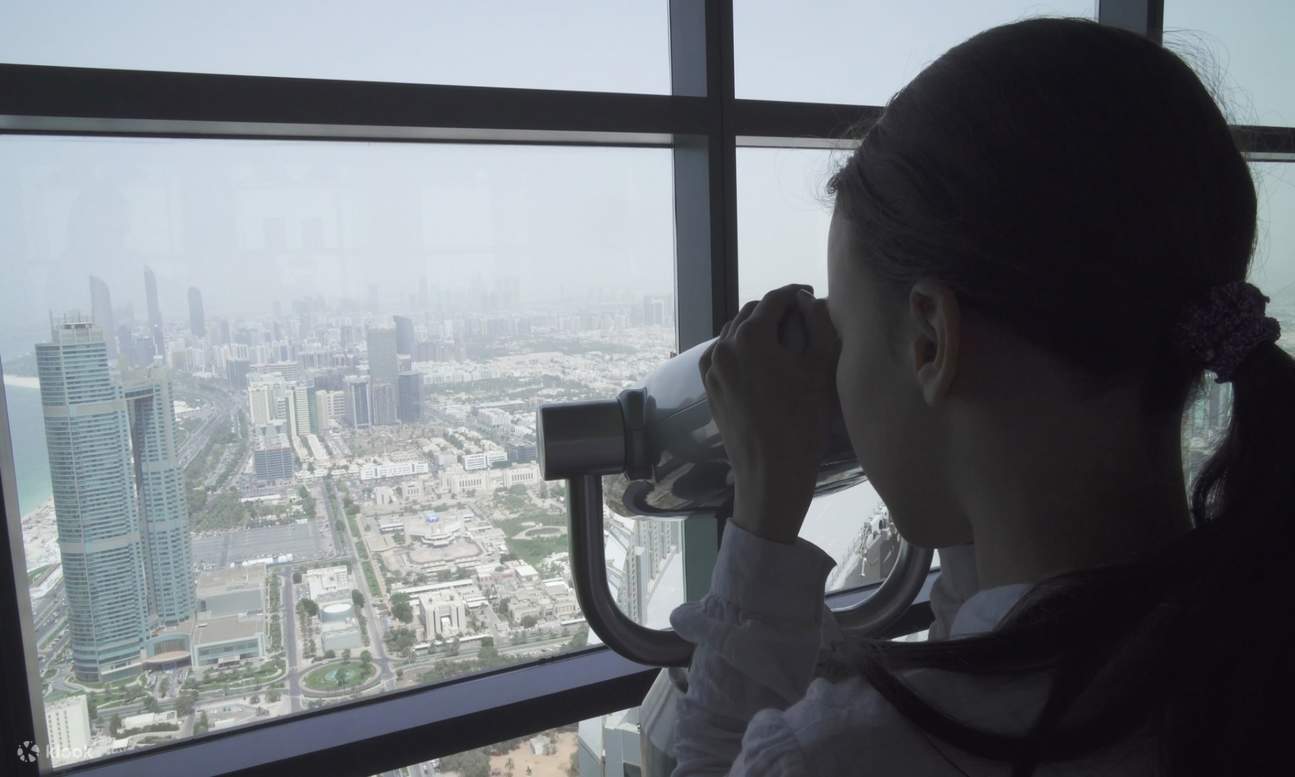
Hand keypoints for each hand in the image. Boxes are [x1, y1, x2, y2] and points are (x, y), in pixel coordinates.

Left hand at [698, 284, 840, 543]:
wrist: (771, 470)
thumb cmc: (803, 420)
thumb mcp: (822, 367)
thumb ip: (819, 323)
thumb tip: (807, 300)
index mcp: (750, 337)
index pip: (774, 300)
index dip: (794, 293)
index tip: (810, 295)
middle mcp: (723, 347)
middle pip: (750, 313)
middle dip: (774, 309)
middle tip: (799, 314)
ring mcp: (712, 368)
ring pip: (733, 332)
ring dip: (756, 327)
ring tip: (781, 335)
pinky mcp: (709, 386)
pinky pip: (723, 354)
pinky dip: (740, 348)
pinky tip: (759, 357)